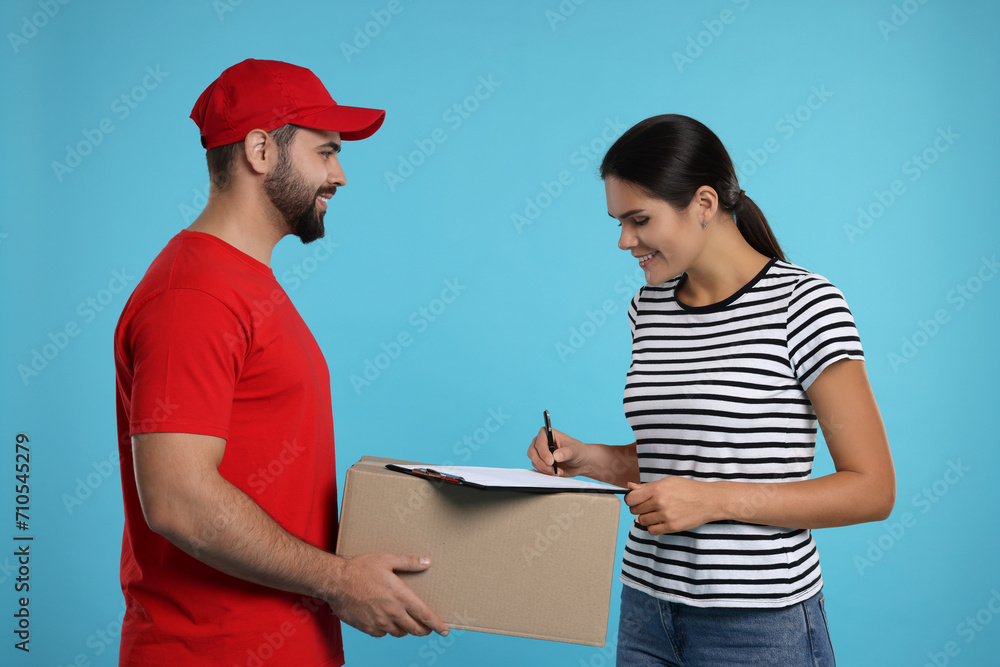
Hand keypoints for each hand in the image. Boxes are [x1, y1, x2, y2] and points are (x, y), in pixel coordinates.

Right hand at [326, 553, 448, 637]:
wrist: (336, 582)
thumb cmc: (361, 568)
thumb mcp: (387, 560)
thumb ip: (409, 562)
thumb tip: (427, 561)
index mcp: (400, 597)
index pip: (425, 615)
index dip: (436, 624)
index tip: (445, 630)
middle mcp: (392, 613)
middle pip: (415, 629)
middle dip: (424, 630)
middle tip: (427, 628)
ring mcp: (380, 622)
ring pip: (400, 632)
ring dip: (406, 629)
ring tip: (406, 622)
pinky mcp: (367, 628)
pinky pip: (383, 633)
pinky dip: (388, 629)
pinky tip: (386, 621)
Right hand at [526, 427, 589, 476]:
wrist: (580, 463)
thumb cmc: (577, 452)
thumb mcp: (574, 451)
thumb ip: (565, 453)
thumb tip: (555, 456)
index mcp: (548, 433)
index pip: (539, 442)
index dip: (543, 452)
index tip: (551, 461)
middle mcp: (541, 442)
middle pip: (532, 452)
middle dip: (542, 463)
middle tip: (552, 469)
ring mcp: (539, 453)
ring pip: (534, 461)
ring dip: (544, 468)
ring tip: (557, 471)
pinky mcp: (540, 462)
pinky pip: (537, 468)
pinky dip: (545, 472)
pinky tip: (555, 472)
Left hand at [625, 477, 719, 534]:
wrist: (708, 500)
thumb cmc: (687, 489)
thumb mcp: (667, 482)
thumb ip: (647, 486)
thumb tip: (629, 486)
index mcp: (657, 489)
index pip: (631, 498)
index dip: (631, 500)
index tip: (635, 500)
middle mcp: (660, 502)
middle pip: (635, 510)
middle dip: (638, 508)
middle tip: (647, 506)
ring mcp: (666, 515)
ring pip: (642, 521)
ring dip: (646, 518)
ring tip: (655, 513)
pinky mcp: (672, 527)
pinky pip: (652, 531)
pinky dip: (653, 527)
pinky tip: (659, 521)